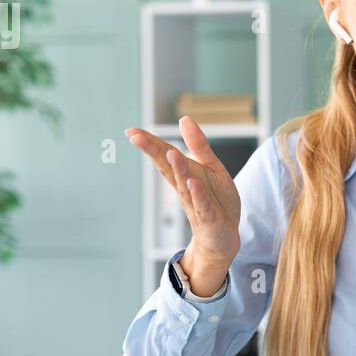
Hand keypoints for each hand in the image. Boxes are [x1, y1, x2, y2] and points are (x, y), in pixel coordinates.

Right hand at [126, 117, 241, 290]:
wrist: (224, 236)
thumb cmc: (215, 200)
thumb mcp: (211, 167)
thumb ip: (198, 145)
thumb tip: (184, 118)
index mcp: (184, 174)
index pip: (164, 156)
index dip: (149, 143)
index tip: (131, 131)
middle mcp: (185, 188)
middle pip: (167, 168)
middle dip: (153, 152)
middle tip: (136, 137)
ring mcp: (195, 204)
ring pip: (184, 185)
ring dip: (178, 169)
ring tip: (170, 151)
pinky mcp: (209, 219)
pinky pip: (202, 206)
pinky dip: (197, 195)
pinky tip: (192, 183)